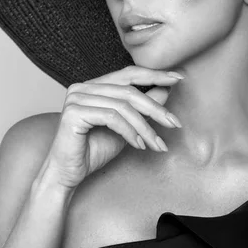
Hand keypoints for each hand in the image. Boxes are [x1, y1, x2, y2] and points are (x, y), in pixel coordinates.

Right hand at [44, 65, 183, 189]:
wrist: (68, 173)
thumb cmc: (93, 150)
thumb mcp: (126, 127)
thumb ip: (142, 108)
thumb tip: (166, 89)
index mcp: (92, 86)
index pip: (127, 74)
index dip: (154, 75)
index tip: (178, 78)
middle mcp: (82, 87)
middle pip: (128, 91)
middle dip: (155, 108)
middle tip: (174, 124)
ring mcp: (75, 98)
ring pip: (122, 106)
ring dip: (145, 127)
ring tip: (157, 144)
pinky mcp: (73, 112)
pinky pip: (112, 117)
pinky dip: (130, 132)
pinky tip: (138, 145)